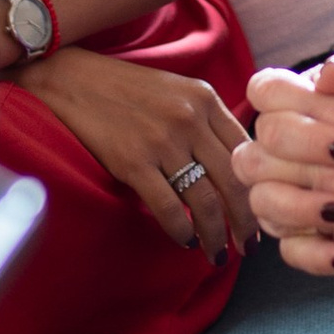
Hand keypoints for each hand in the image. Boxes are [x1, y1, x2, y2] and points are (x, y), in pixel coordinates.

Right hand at [14, 45, 254, 255]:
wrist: (69, 79)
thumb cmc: (124, 89)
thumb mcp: (176, 90)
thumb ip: (206, 121)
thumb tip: (236, 167)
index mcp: (205, 99)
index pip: (247, 152)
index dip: (259, 188)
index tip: (264, 212)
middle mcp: (190, 118)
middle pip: (234, 182)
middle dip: (246, 222)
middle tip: (249, 247)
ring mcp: (162, 140)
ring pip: (205, 201)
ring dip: (216, 236)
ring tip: (217, 254)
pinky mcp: (133, 161)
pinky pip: (169, 208)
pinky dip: (182, 231)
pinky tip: (186, 241)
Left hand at [237, 45, 333, 295]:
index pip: (269, 93)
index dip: (268, 97)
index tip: (288, 109)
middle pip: (257, 150)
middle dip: (264, 152)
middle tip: (290, 160)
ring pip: (266, 203)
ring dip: (276, 200)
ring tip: (308, 200)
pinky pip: (295, 252)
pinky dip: (302, 248)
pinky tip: (330, 238)